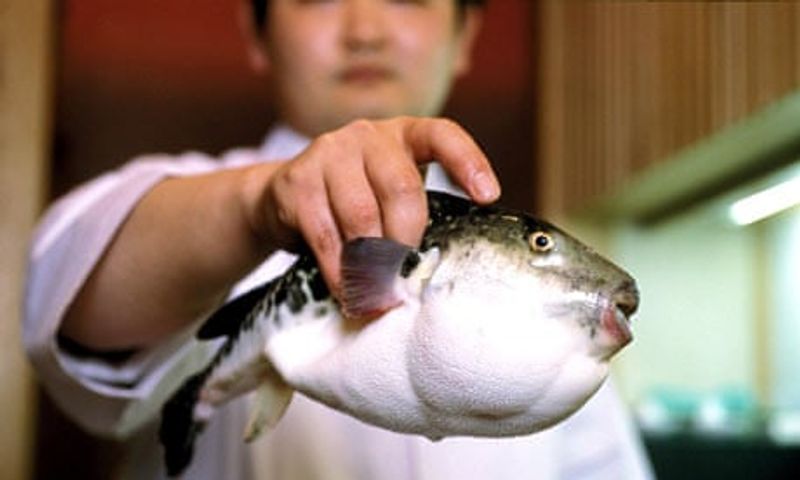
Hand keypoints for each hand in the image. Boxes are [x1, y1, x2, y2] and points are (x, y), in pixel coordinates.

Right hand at [243, 117, 499, 294]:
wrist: (284, 195)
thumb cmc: (354, 199)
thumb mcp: (388, 193)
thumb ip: (412, 213)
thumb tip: (432, 272)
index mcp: (403, 135)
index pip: (442, 135)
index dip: (468, 162)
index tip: (488, 197)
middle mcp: (368, 135)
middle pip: (401, 188)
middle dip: (407, 239)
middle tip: (405, 275)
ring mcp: (329, 152)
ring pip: (361, 215)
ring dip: (373, 263)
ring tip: (378, 293)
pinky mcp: (298, 180)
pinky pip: (326, 235)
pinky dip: (340, 271)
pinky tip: (347, 290)